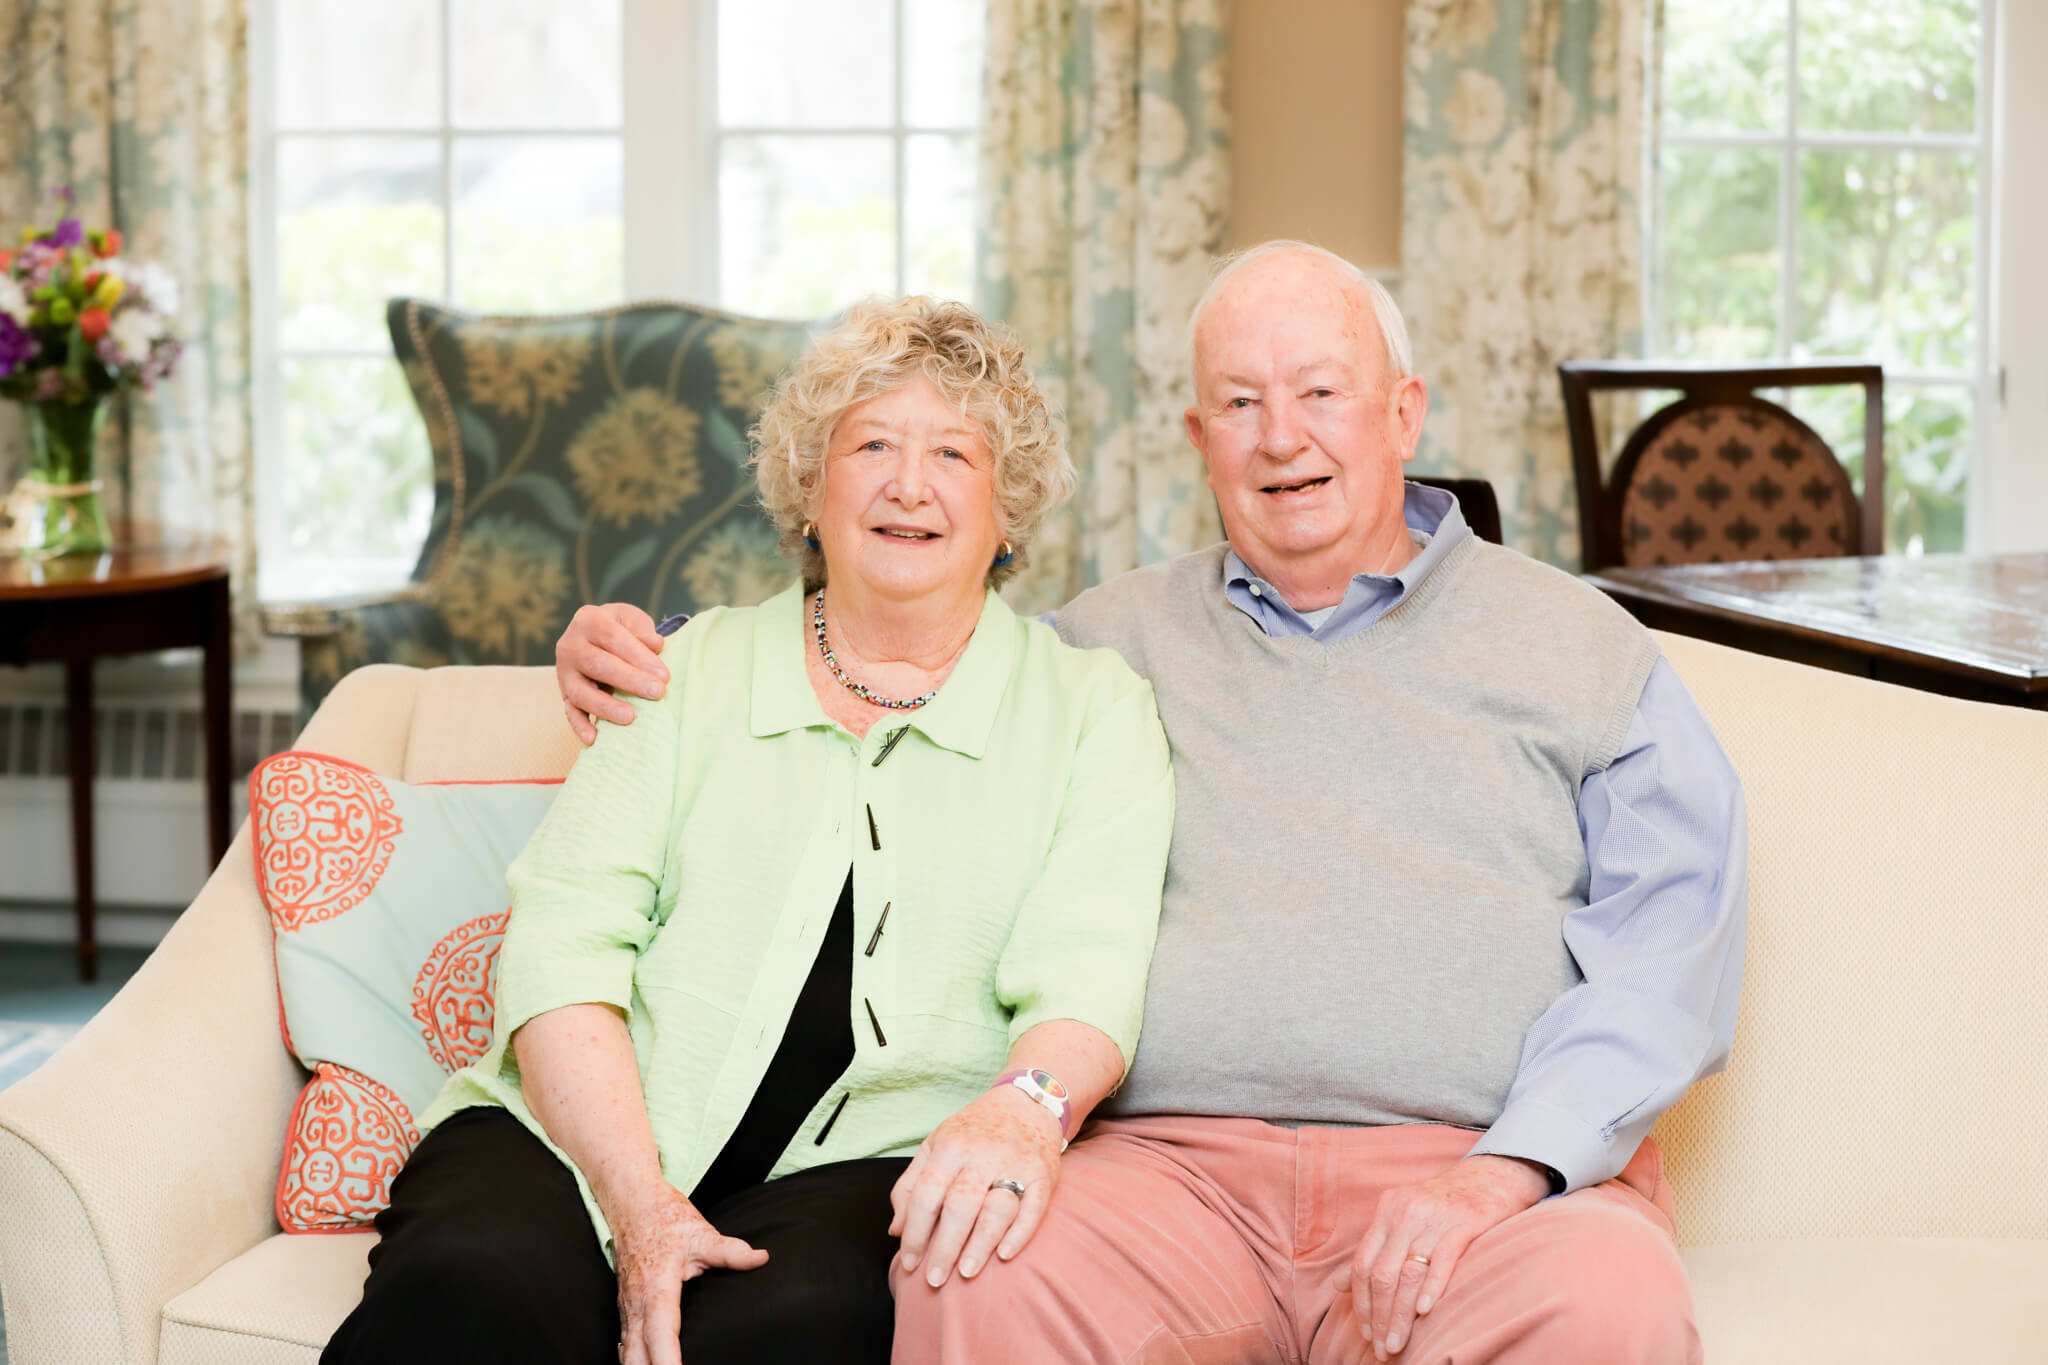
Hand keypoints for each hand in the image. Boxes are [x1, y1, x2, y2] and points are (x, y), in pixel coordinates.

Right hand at [557, 603, 668, 744]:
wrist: (597, 637)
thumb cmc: (621, 629)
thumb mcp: (632, 620)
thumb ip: (642, 630)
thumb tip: (656, 644)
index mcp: (588, 620)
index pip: (614, 639)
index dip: (640, 657)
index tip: (664, 675)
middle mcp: (570, 645)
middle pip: (598, 664)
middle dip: (630, 680)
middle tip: (658, 693)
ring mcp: (564, 672)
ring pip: (581, 692)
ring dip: (605, 706)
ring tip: (630, 717)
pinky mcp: (564, 693)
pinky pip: (570, 712)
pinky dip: (580, 726)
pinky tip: (594, 739)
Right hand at [609, 1181, 768, 1364]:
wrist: (631, 1204)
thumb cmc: (665, 1219)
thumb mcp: (700, 1232)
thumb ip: (730, 1251)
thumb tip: (761, 1258)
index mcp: (656, 1288)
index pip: (660, 1332)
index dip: (668, 1360)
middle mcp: (637, 1304)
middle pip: (636, 1355)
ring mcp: (628, 1309)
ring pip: (627, 1355)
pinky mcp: (626, 1310)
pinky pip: (625, 1345)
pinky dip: (636, 1362)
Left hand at [889, 1086, 1061, 1286]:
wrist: (1026, 1103)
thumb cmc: (973, 1131)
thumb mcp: (935, 1145)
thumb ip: (912, 1185)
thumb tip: (896, 1230)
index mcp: (951, 1146)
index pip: (927, 1193)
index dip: (915, 1231)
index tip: (910, 1261)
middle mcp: (983, 1154)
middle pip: (960, 1206)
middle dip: (945, 1247)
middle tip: (934, 1280)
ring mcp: (1015, 1164)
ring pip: (997, 1209)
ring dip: (980, 1245)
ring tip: (966, 1272)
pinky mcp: (1043, 1175)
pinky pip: (1033, 1209)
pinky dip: (1020, 1234)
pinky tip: (1005, 1255)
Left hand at [1333, 1155, 1550, 1359]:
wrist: (1490, 1177)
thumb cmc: (1443, 1205)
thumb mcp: (1401, 1219)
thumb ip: (1373, 1250)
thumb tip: (1339, 1285)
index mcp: (1386, 1212)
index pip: (1362, 1264)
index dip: (1361, 1302)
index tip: (1365, 1332)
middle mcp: (1404, 1214)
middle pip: (1382, 1274)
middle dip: (1379, 1316)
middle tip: (1382, 1349)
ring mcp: (1434, 1219)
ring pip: (1408, 1273)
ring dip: (1401, 1315)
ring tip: (1398, 1343)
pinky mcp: (1464, 1224)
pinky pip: (1443, 1259)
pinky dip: (1432, 1287)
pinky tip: (1424, 1312)